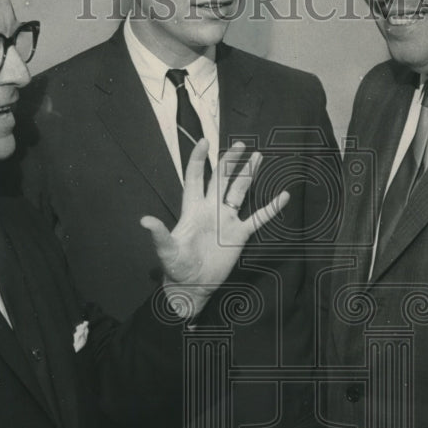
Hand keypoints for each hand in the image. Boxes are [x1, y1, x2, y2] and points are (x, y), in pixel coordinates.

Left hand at [141, 139, 289, 317]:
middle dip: (229, 161)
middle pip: (221, 179)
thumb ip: (159, 234)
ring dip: (248, 175)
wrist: (192, 286)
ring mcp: (227, 220)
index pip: (195, 178)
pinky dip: (271, 208)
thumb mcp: (166, 250)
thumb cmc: (176, 268)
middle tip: (240, 145)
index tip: (204, 142)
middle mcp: (211, 210)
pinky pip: (258, 218)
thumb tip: (145, 220)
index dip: (198, 160)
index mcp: (192, 209)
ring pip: (239, 191)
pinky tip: (283, 196)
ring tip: (258, 157)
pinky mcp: (239, 234)